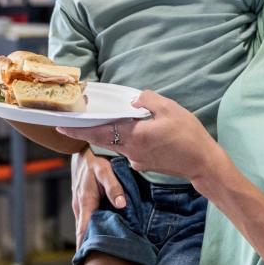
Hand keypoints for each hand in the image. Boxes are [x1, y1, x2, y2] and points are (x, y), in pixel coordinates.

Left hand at [59, 91, 219, 180]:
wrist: (203, 163)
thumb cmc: (189, 135)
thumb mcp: (170, 109)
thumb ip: (148, 100)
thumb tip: (134, 100)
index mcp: (134, 136)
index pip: (99, 132)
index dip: (78, 130)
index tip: (60, 127)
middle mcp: (131, 151)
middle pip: (102, 140)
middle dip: (85, 132)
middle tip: (68, 125)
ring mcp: (137, 160)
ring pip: (116, 144)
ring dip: (107, 134)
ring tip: (102, 121)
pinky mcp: (144, 164)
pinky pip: (129, 149)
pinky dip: (125, 139)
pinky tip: (134, 130)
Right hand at [70, 148, 123, 247]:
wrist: (82, 149)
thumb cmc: (95, 159)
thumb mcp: (106, 170)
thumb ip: (114, 187)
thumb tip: (121, 205)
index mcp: (85, 202)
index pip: (83, 230)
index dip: (85, 247)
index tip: (87, 263)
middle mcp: (80, 207)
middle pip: (83, 233)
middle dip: (90, 247)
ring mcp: (80, 205)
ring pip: (86, 227)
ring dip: (93, 238)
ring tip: (105, 255)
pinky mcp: (84, 202)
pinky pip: (88, 220)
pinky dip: (94, 229)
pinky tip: (104, 236)